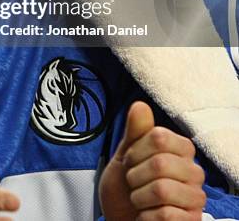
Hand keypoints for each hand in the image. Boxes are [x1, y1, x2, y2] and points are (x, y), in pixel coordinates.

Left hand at [99, 101, 205, 219]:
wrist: (121, 216)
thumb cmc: (126, 185)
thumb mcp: (125, 154)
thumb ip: (135, 131)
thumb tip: (140, 106)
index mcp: (181, 149)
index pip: (159, 137)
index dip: (136, 150)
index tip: (130, 161)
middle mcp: (194, 172)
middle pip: (160, 163)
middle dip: (135, 175)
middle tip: (133, 182)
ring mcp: (195, 198)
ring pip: (162, 190)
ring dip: (139, 197)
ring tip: (139, 199)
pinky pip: (165, 215)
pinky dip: (146, 216)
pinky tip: (146, 215)